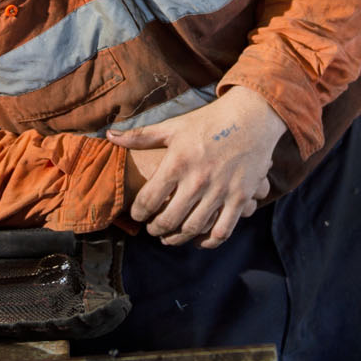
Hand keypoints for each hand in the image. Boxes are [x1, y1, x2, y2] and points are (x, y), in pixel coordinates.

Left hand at [109, 86, 286, 247]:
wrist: (251, 117)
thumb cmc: (208, 121)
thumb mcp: (173, 126)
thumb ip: (140, 135)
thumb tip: (108, 135)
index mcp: (177, 162)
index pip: (148, 200)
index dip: (138, 213)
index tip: (136, 215)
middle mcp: (197, 180)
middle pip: (168, 220)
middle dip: (155, 230)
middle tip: (152, 230)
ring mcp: (220, 191)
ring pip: (193, 229)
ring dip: (177, 239)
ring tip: (169, 237)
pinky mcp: (240, 198)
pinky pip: (222, 230)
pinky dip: (208, 242)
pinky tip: (198, 241)